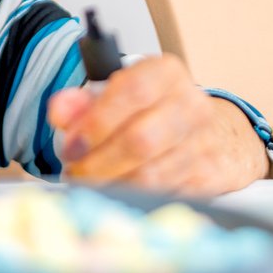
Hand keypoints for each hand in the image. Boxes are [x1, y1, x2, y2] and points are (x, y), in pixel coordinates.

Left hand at [48, 54, 266, 195]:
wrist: (203, 132)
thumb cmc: (147, 112)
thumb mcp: (110, 95)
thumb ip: (79, 102)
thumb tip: (61, 112)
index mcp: (165, 73)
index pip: (133, 92)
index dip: (96, 122)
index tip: (72, 144)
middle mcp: (192, 105)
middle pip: (141, 140)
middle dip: (98, 162)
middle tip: (75, 171)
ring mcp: (206, 142)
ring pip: (152, 175)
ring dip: (111, 185)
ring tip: (90, 183)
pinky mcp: (210, 175)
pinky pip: (165, 195)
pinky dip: (134, 198)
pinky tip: (118, 192)